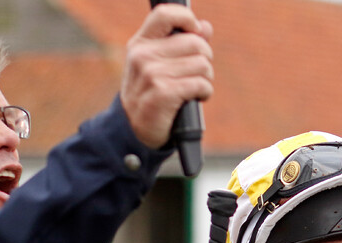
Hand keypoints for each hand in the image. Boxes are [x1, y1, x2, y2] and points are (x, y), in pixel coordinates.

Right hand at [120, 4, 213, 148]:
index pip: (165, 14)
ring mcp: (151, 74)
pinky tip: (197, 98)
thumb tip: (205, 27)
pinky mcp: (163, 94)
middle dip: (205, 59)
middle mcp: (143, 56)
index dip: (187, 19)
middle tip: (198, 73)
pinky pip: (200, 84)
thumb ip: (181, 44)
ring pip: (202, 64)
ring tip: (195, 88)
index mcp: (140, 43)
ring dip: (206, 78)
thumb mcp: (159, 65)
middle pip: (195, 42)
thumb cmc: (151, 94)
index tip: (195, 32)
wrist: (135, 130)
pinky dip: (205, 92)